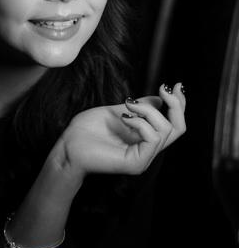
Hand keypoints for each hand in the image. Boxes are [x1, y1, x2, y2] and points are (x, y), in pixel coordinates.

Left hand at [58, 82, 185, 178]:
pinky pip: (153, 138)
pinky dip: (141, 122)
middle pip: (179, 128)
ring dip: (148, 111)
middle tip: (163, 88)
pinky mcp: (137, 162)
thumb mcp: (118, 111)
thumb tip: (159, 99)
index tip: (177, 85)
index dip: (180, 104)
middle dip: (176, 105)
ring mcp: (144, 158)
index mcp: (144, 138)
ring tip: (128, 106)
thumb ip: (139, 107)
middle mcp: (147, 149)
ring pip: (166, 130)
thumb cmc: (86, 130)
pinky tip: (125, 118)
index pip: (173, 124)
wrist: (68, 146)